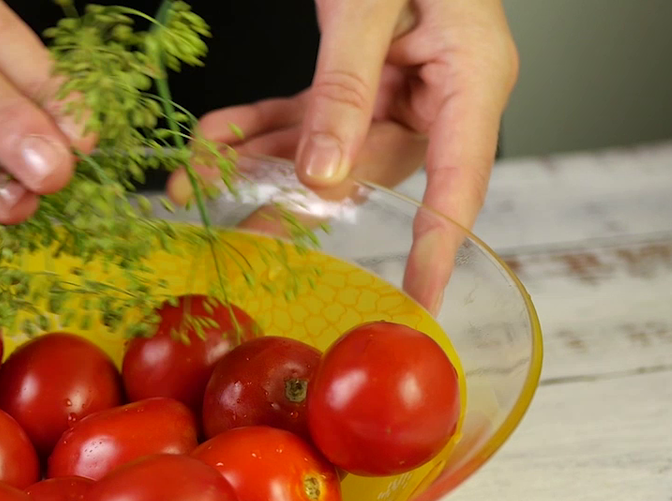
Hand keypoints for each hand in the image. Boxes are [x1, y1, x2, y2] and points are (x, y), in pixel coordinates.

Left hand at [172, 0, 518, 311]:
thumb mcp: (371, 3)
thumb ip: (347, 86)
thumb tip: (324, 174)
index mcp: (471, 77)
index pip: (461, 181)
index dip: (437, 246)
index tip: (418, 301)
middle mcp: (437, 93)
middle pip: (369, 168)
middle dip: (296, 199)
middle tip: (242, 233)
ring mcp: (397, 86)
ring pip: (326, 148)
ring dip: (261, 162)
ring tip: (200, 181)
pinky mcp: (359, 75)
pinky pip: (308, 114)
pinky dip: (260, 124)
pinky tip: (214, 138)